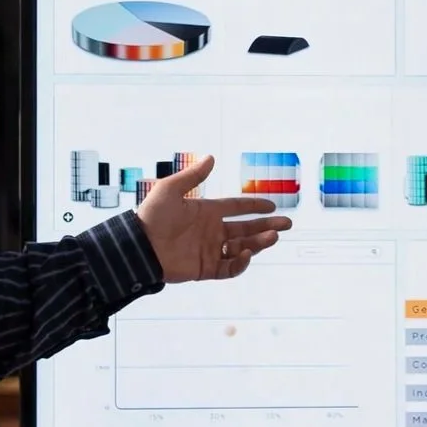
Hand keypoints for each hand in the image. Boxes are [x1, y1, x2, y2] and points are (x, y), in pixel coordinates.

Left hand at [134, 153, 291, 281]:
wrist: (139, 247)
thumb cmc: (151, 216)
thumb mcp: (171, 189)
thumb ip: (193, 176)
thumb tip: (211, 157)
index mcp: (206, 211)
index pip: (236, 208)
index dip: (254, 206)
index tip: (272, 205)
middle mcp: (211, 231)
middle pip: (246, 228)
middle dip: (266, 226)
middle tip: (286, 224)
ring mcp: (210, 250)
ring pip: (242, 247)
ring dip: (259, 242)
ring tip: (272, 237)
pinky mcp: (205, 268)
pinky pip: (229, 267)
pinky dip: (240, 262)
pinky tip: (247, 253)